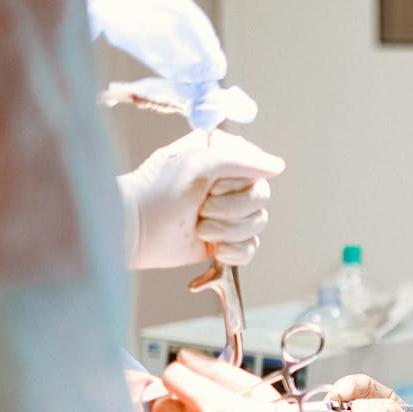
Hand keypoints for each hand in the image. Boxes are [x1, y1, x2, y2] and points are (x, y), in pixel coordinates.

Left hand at [117, 130, 285, 269]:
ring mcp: (228, 215)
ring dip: (227, 231)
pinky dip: (233, 252)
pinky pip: (251, 249)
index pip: (257, 168)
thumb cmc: (157, 191)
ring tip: (200, 229)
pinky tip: (213, 250)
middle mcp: (228, 186)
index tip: (210, 184)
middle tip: (202, 209)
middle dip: (231, 209)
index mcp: (222, 160)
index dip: (237, 181)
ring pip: (257, 225)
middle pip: (261, 198)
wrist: (134, 231)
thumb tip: (278, 166)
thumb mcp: (197, 163)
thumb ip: (241, 159)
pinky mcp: (225, 242)